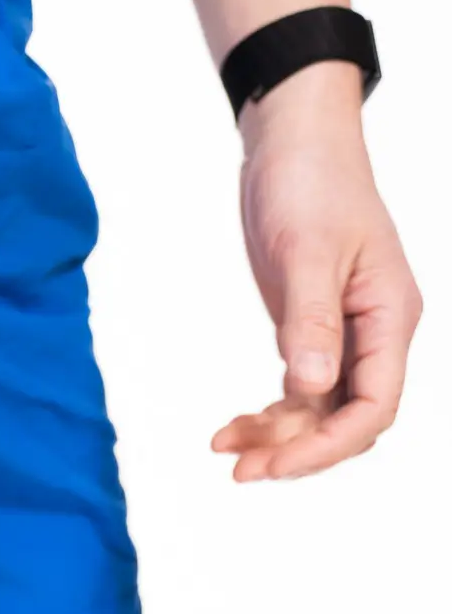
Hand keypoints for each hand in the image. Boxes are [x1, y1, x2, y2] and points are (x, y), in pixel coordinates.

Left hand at [212, 66, 421, 481]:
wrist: (295, 142)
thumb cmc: (311, 181)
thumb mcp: (307, 250)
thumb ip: (310, 321)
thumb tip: (310, 386)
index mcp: (389, 316)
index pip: (374, 406)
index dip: (328, 445)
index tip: (277, 462)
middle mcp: (375, 333)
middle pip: (348, 420)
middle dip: (299, 450)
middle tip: (241, 471)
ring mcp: (345, 335)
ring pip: (319, 412)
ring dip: (277, 437)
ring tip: (225, 449)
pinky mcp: (313, 331)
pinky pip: (299, 392)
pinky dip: (268, 414)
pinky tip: (232, 428)